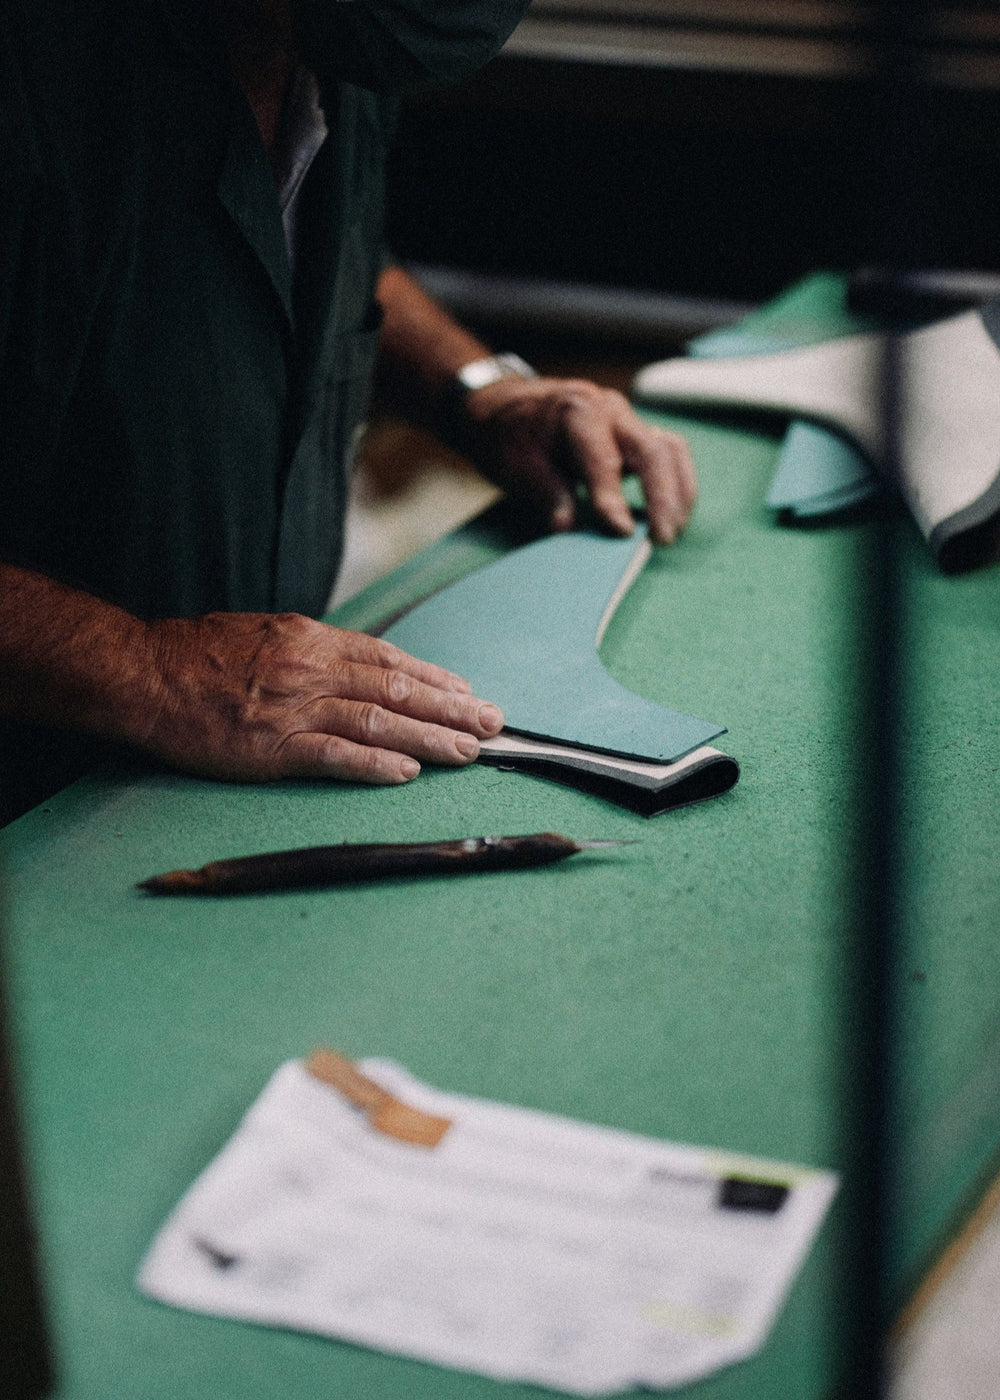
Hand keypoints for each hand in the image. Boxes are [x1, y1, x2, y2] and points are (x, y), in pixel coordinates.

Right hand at [137, 611, 503, 783]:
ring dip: (429, 738)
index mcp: (312, 640)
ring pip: (377, 721)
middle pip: (396, 689)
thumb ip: (315, 654)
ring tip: (468, 751)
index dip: (435, 678)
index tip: (468, 692)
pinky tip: (408, 772)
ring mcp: (292, 708)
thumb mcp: (266, 636)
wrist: (143, 675)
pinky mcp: (271, 747)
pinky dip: (374, 764)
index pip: (389, 660)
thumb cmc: (199, 656)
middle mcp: (311, 669)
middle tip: (493, 722)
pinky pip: (333, 756)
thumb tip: (360, 669)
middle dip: (451, 708)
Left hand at [462, 376, 696, 543]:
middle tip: (663, 538)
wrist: (511, 409)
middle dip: (663, 498)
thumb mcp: (519, 466)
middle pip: (652, 451)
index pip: (603, 458)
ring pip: (671, 450)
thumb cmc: (514, 437)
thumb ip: (548, 494)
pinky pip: (671, 454)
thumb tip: (569, 528)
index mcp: (577, 412)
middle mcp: (611, 411)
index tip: (621, 532)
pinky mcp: (638, 434)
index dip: (613, 497)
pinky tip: (673, 515)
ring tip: (672, 532)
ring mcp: (628, 421)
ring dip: (679, 493)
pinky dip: (678, 485)